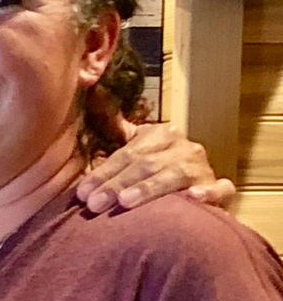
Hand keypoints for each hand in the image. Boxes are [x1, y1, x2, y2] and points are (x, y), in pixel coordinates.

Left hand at [77, 118, 233, 213]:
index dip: (102, 174)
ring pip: (175, 174)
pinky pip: (220, 189)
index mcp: (161, 135)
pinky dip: (209, 193)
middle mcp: (183, 147)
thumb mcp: (137, 152)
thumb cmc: (155, 174)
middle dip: (116, 185)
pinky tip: (193, 198)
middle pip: (145, 164)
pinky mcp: (220, 189)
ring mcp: (203, 167)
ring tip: (125, 201)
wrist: (195, 195)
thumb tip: (94, 96)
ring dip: (149, 188)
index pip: (126, 154)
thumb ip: (118, 133)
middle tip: (93, 204)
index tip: (81, 193)